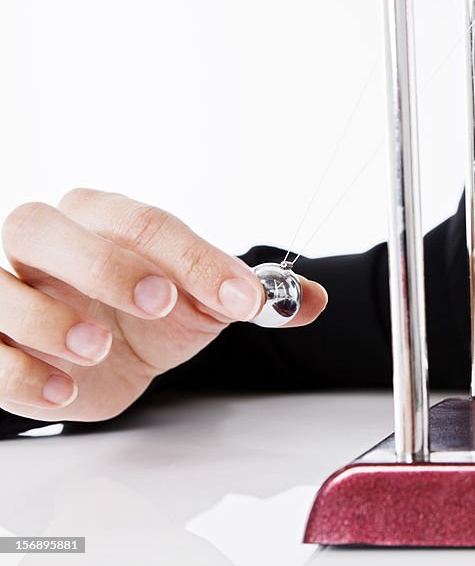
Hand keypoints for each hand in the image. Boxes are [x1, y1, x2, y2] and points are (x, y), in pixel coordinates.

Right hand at [0, 189, 328, 422]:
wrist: (110, 356)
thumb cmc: (150, 314)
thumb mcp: (206, 301)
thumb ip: (251, 296)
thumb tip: (310, 300)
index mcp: (102, 219)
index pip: (141, 222)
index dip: (195, 259)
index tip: (242, 297)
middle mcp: (45, 244)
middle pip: (43, 226)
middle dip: (102, 264)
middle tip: (159, 302)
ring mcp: (7, 289)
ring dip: (49, 317)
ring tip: (100, 346)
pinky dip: (17, 371)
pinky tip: (64, 389)